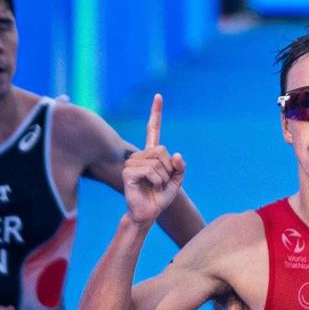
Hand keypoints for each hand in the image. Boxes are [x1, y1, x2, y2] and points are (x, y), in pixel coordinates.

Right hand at [124, 94, 186, 224]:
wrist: (148, 213)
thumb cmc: (160, 198)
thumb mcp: (176, 182)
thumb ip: (180, 167)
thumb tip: (177, 155)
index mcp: (151, 154)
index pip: (153, 130)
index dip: (156, 113)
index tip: (158, 96)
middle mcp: (140, 155)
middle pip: (163, 151)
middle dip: (168, 169)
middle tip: (160, 182)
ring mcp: (132, 162)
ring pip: (158, 162)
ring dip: (163, 178)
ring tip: (154, 186)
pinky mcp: (129, 172)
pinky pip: (151, 171)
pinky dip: (156, 181)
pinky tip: (149, 187)